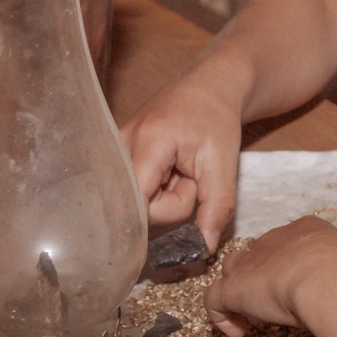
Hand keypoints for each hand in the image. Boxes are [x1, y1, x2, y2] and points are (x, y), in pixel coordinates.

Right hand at [119, 73, 245, 249]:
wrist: (208, 87)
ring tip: (178, 170)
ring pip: (133, 199)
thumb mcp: (224, 164)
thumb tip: (202, 249)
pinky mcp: (114, 155)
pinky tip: (164, 171)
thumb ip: (216, 208)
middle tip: (189, 177)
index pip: (141, 204)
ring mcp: (112, 148)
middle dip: (168, 202)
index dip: (167, 213)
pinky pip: (131, 190)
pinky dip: (153, 187)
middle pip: (135, 204)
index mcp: (148, 142)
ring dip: (162, 195)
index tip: (192, 195)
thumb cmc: (217, 119)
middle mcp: (119, 144)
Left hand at [203, 217, 336, 336]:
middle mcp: (274, 240)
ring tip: (255, 317)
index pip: (287, 246)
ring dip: (240, 293)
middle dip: (263, 278)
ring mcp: (250, 262)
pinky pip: (214, 300)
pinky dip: (222, 318)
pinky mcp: (232, 287)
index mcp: (306, 230)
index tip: (299, 290)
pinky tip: (238, 332)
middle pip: (257, 255)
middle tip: (279, 305)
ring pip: (232, 271)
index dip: (289, 268)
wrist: (328, 277)